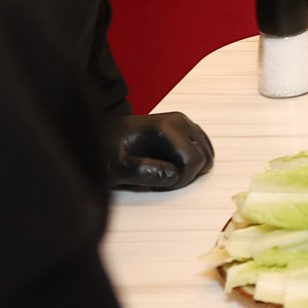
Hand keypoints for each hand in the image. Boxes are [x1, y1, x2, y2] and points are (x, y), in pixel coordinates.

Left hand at [100, 111, 214, 190]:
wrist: (102, 138)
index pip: (194, 159)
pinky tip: (171, 167)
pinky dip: (191, 161)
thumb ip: (142, 173)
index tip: (159, 186)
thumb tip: (174, 175)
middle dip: (186, 175)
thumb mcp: (116, 169)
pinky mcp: (183, 126)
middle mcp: (177, 120)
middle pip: (203, 156)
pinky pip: (200, 146)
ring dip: (189, 169)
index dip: (181, 181)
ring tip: (164, 174)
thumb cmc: (106, 154)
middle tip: (161, 182)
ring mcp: (182, 121)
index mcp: (163, 127)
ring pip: (205, 152)